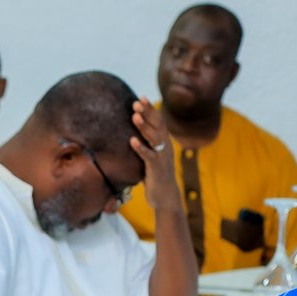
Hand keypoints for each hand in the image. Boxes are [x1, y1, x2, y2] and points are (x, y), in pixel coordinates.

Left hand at [131, 98, 178, 212]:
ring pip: (154, 138)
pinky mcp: (156, 169)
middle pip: (158, 126)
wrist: (165, 197)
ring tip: (134, 116)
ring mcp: (162, 157)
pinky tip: (131, 140)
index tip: (140, 98)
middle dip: (147, 113)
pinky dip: (140, 148)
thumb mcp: (151, 157)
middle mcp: (165, 147)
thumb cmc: (155, 177)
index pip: (158, 122)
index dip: (150, 110)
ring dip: (144, 126)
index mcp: (164, 143)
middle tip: (137, 101)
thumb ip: (146, 145)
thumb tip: (132, 135)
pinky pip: (148, 156)